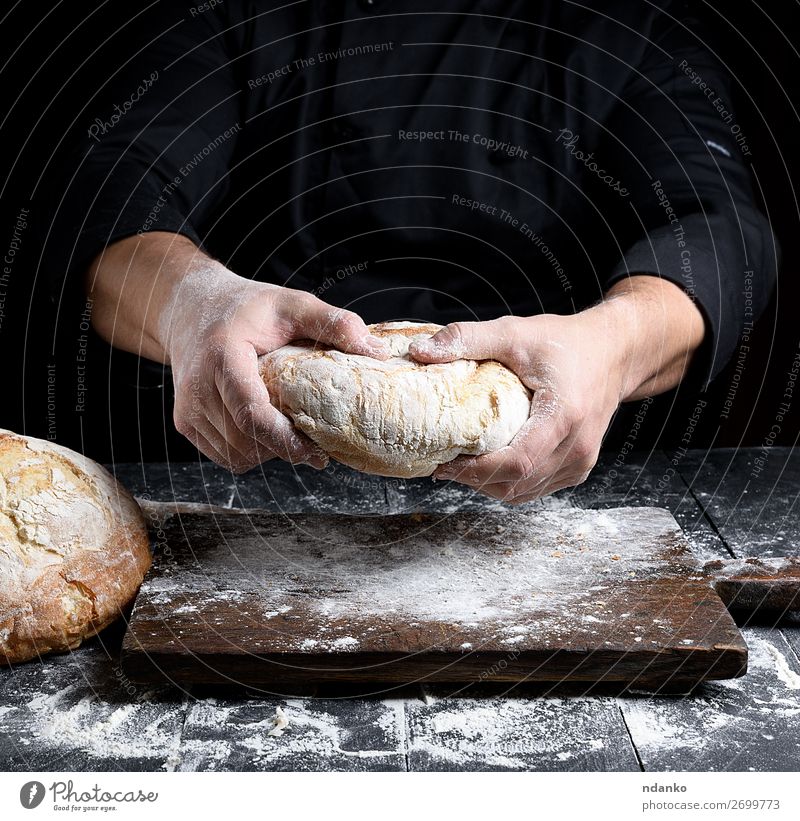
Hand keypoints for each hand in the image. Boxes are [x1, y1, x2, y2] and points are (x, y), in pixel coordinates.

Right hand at [162, 261, 388, 472]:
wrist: (191, 308)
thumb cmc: (246, 307)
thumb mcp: (292, 303)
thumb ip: (332, 322)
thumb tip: (375, 350)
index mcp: (222, 356)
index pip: (252, 413)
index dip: (285, 441)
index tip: (318, 453)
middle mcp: (197, 386)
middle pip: (246, 441)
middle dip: (284, 449)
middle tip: (316, 443)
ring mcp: (188, 408)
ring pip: (236, 454)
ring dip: (268, 453)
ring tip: (292, 433)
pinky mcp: (186, 422)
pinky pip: (225, 455)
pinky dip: (250, 452)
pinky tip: (268, 432)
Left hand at [408, 277, 703, 501]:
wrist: (614, 352)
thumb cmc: (567, 342)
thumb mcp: (515, 332)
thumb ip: (468, 338)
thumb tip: (419, 350)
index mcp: (564, 417)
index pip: (516, 462)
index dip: (475, 470)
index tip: (444, 462)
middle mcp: (576, 447)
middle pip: (516, 483)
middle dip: (474, 480)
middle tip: (443, 464)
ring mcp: (580, 461)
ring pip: (524, 492)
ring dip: (488, 485)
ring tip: (460, 466)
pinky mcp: (578, 467)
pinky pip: (537, 488)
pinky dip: (509, 483)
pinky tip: (488, 466)